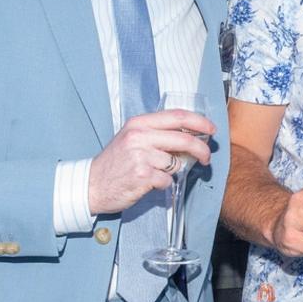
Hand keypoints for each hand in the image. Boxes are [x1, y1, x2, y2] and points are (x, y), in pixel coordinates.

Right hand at [88, 108, 214, 214]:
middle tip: (207, 157)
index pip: (177, 116)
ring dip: (174, 170)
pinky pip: (167, 179)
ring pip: (176, 162)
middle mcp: (140, 136)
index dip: (199, 121)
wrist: (91, 185)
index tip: (211, 129)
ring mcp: (141, 156)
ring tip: (158, 172)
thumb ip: (157, 133)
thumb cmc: (115, 162)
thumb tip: (190, 135)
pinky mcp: (142, 176)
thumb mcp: (132, 138)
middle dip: (202, 149)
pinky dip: (164, 183)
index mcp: (139, 123)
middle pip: (184, 139)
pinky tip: (151, 183)